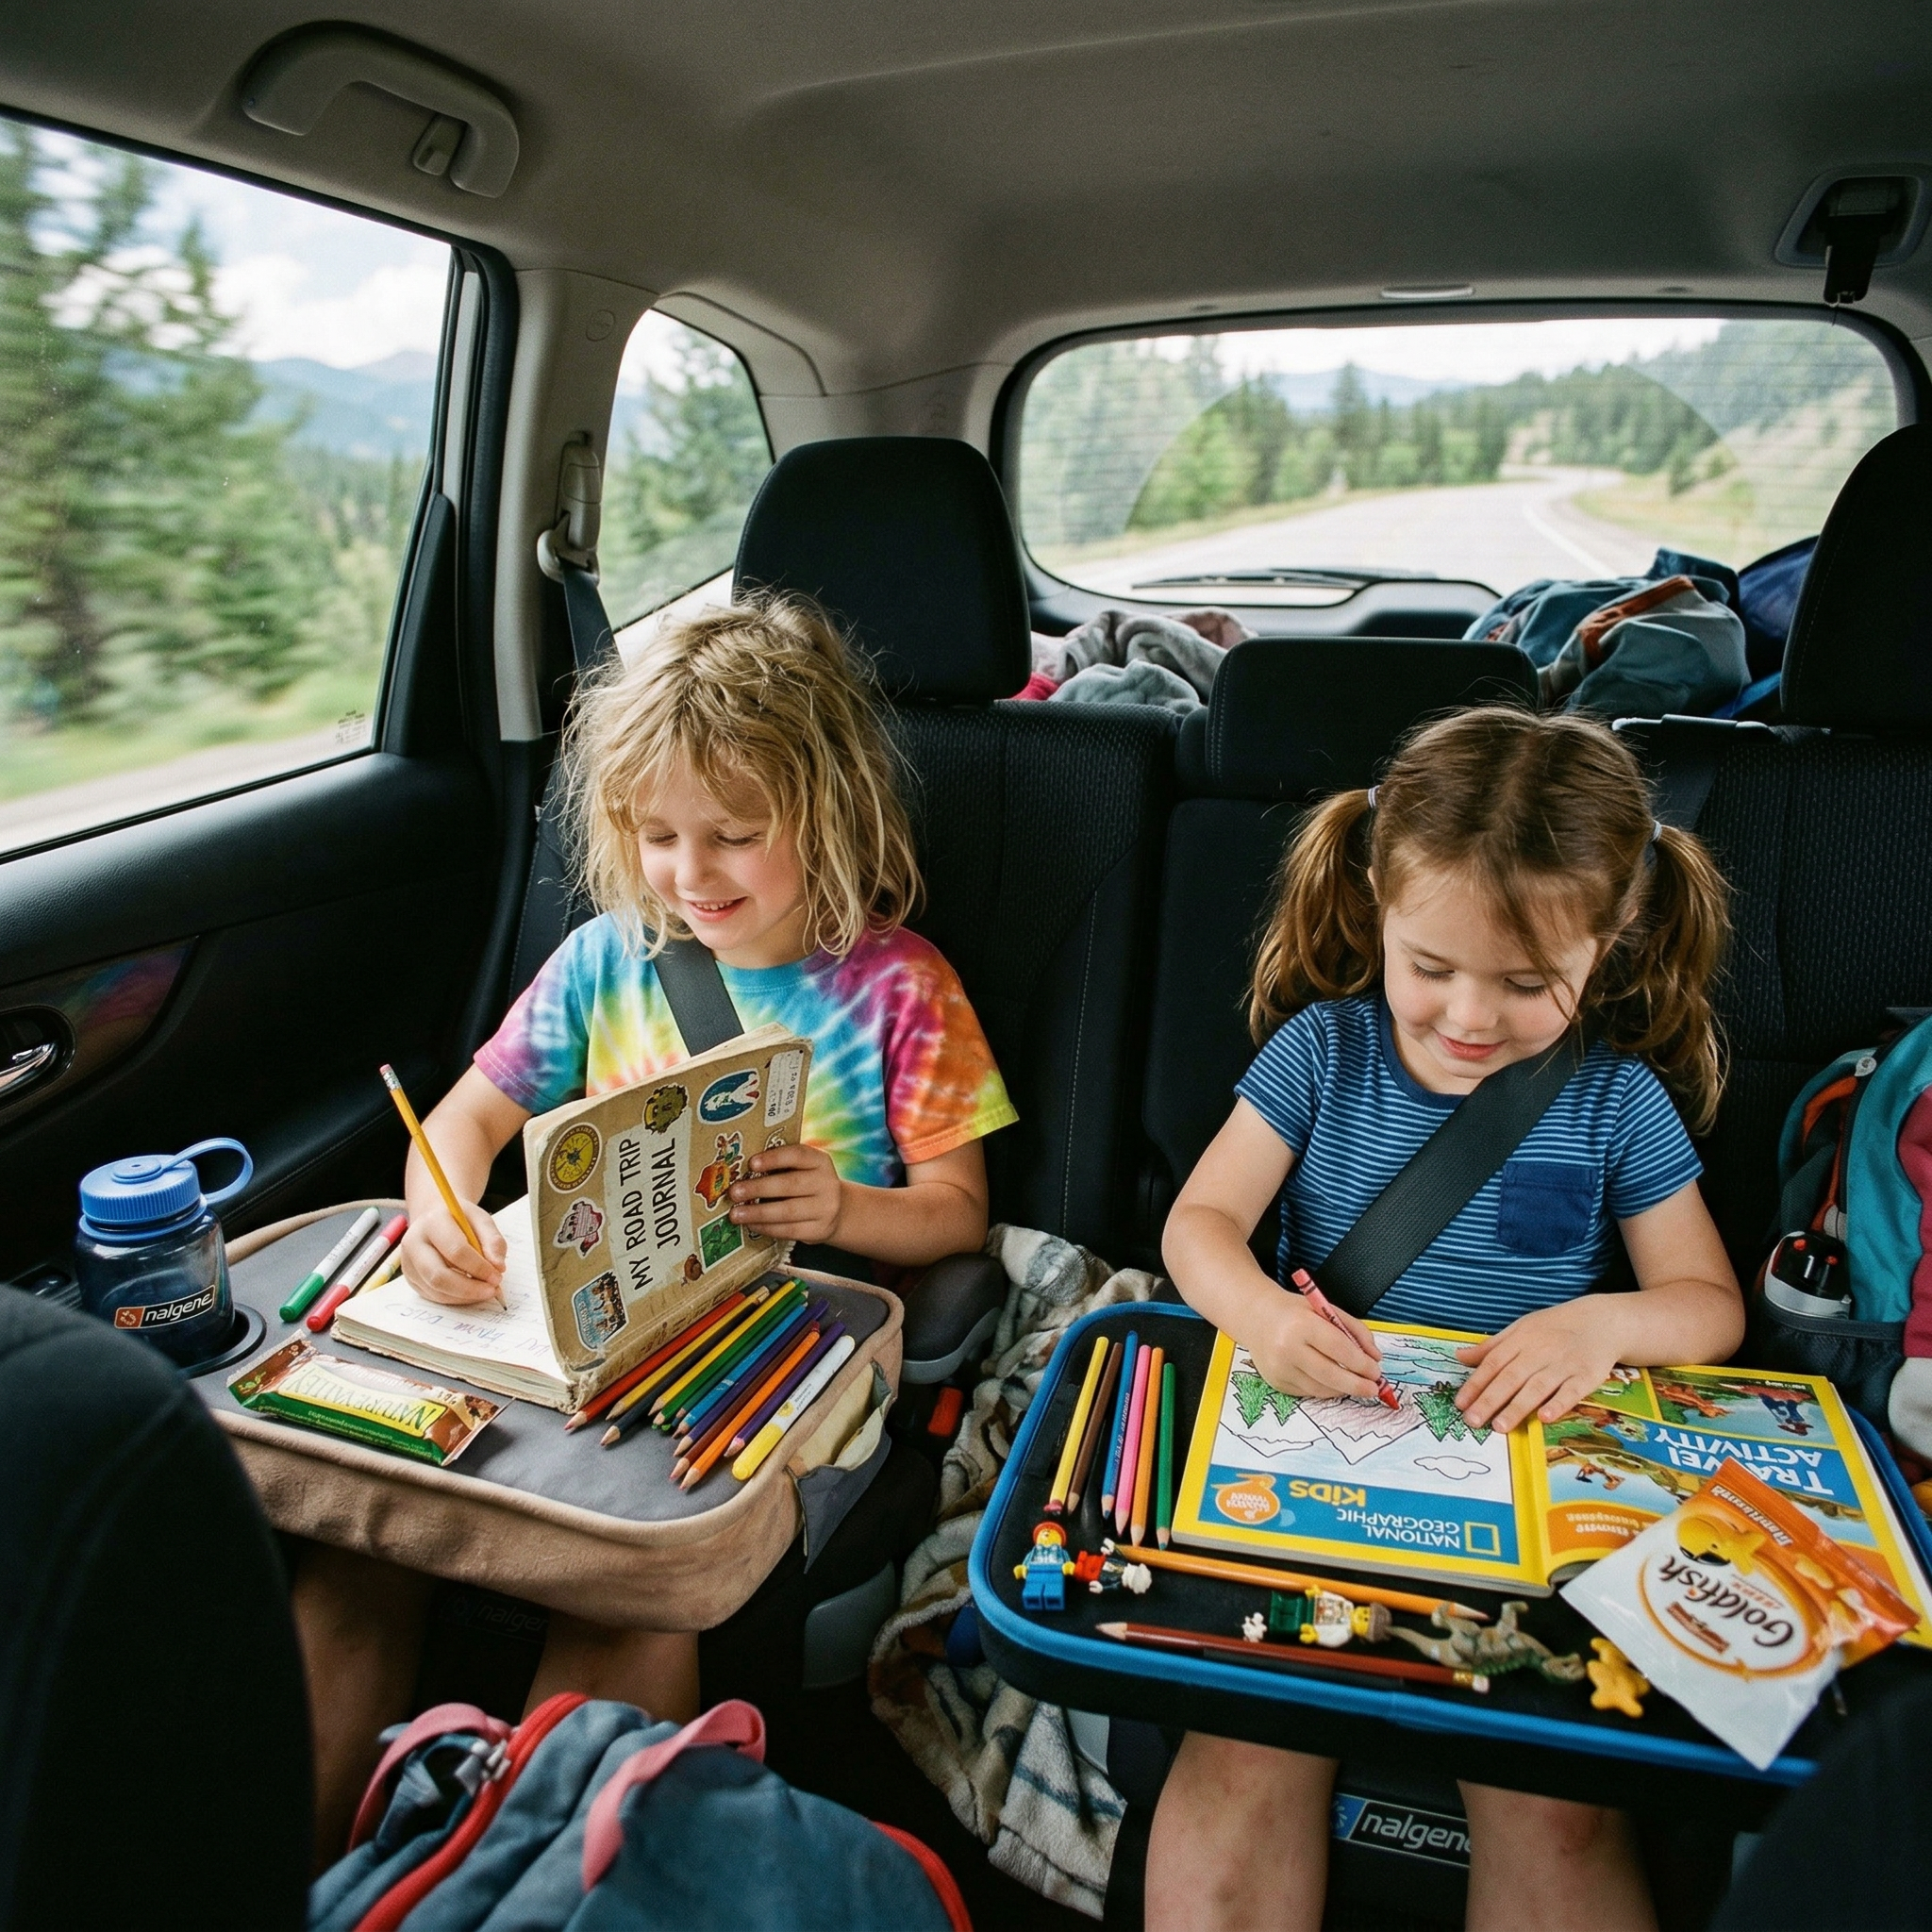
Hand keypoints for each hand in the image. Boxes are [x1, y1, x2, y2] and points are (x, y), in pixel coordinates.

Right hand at [402, 1199, 504, 1305]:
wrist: (435, 1218)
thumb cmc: (460, 1220)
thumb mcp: (481, 1220)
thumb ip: (493, 1241)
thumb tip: (498, 1267)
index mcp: (432, 1222)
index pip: (455, 1251)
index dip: (479, 1267)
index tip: (497, 1276)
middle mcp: (413, 1242)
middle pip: (439, 1276)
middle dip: (469, 1288)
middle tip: (492, 1290)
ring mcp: (408, 1262)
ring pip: (435, 1289)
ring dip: (464, 1296)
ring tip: (485, 1291)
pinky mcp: (410, 1277)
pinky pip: (433, 1295)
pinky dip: (455, 1298)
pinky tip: (471, 1292)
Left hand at [729, 1143, 843, 1245]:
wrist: (836, 1211)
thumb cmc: (807, 1185)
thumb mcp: (802, 1170)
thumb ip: (780, 1167)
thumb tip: (741, 1170)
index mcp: (819, 1161)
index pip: (798, 1155)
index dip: (774, 1158)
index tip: (751, 1163)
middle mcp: (826, 1183)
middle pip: (791, 1184)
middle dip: (759, 1188)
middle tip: (734, 1192)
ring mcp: (826, 1208)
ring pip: (788, 1211)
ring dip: (758, 1213)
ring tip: (736, 1214)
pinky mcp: (819, 1230)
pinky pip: (789, 1230)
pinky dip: (767, 1228)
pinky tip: (751, 1224)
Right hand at [1246, 1293, 1384, 1401]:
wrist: (1256, 1317)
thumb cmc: (1294, 1312)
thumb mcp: (1325, 1309)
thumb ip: (1354, 1330)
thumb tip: (1375, 1357)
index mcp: (1301, 1324)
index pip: (1338, 1348)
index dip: (1361, 1363)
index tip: (1376, 1371)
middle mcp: (1287, 1348)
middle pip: (1331, 1375)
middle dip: (1357, 1384)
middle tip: (1374, 1388)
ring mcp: (1280, 1368)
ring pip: (1321, 1388)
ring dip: (1343, 1389)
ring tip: (1355, 1383)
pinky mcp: (1276, 1382)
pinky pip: (1309, 1392)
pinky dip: (1325, 1389)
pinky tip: (1332, 1381)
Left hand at [1455, 1300, 1623, 1430]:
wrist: (1601, 1321)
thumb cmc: (1555, 1327)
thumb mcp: (1521, 1329)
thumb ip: (1491, 1346)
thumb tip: (1459, 1356)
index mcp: (1521, 1339)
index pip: (1493, 1363)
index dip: (1476, 1383)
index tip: (1459, 1404)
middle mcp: (1540, 1351)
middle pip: (1511, 1377)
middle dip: (1490, 1400)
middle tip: (1472, 1421)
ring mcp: (1564, 1364)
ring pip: (1537, 1387)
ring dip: (1517, 1407)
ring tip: (1499, 1427)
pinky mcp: (1587, 1375)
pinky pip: (1571, 1391)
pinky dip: (1558, 1403)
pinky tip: (1545, 1417)